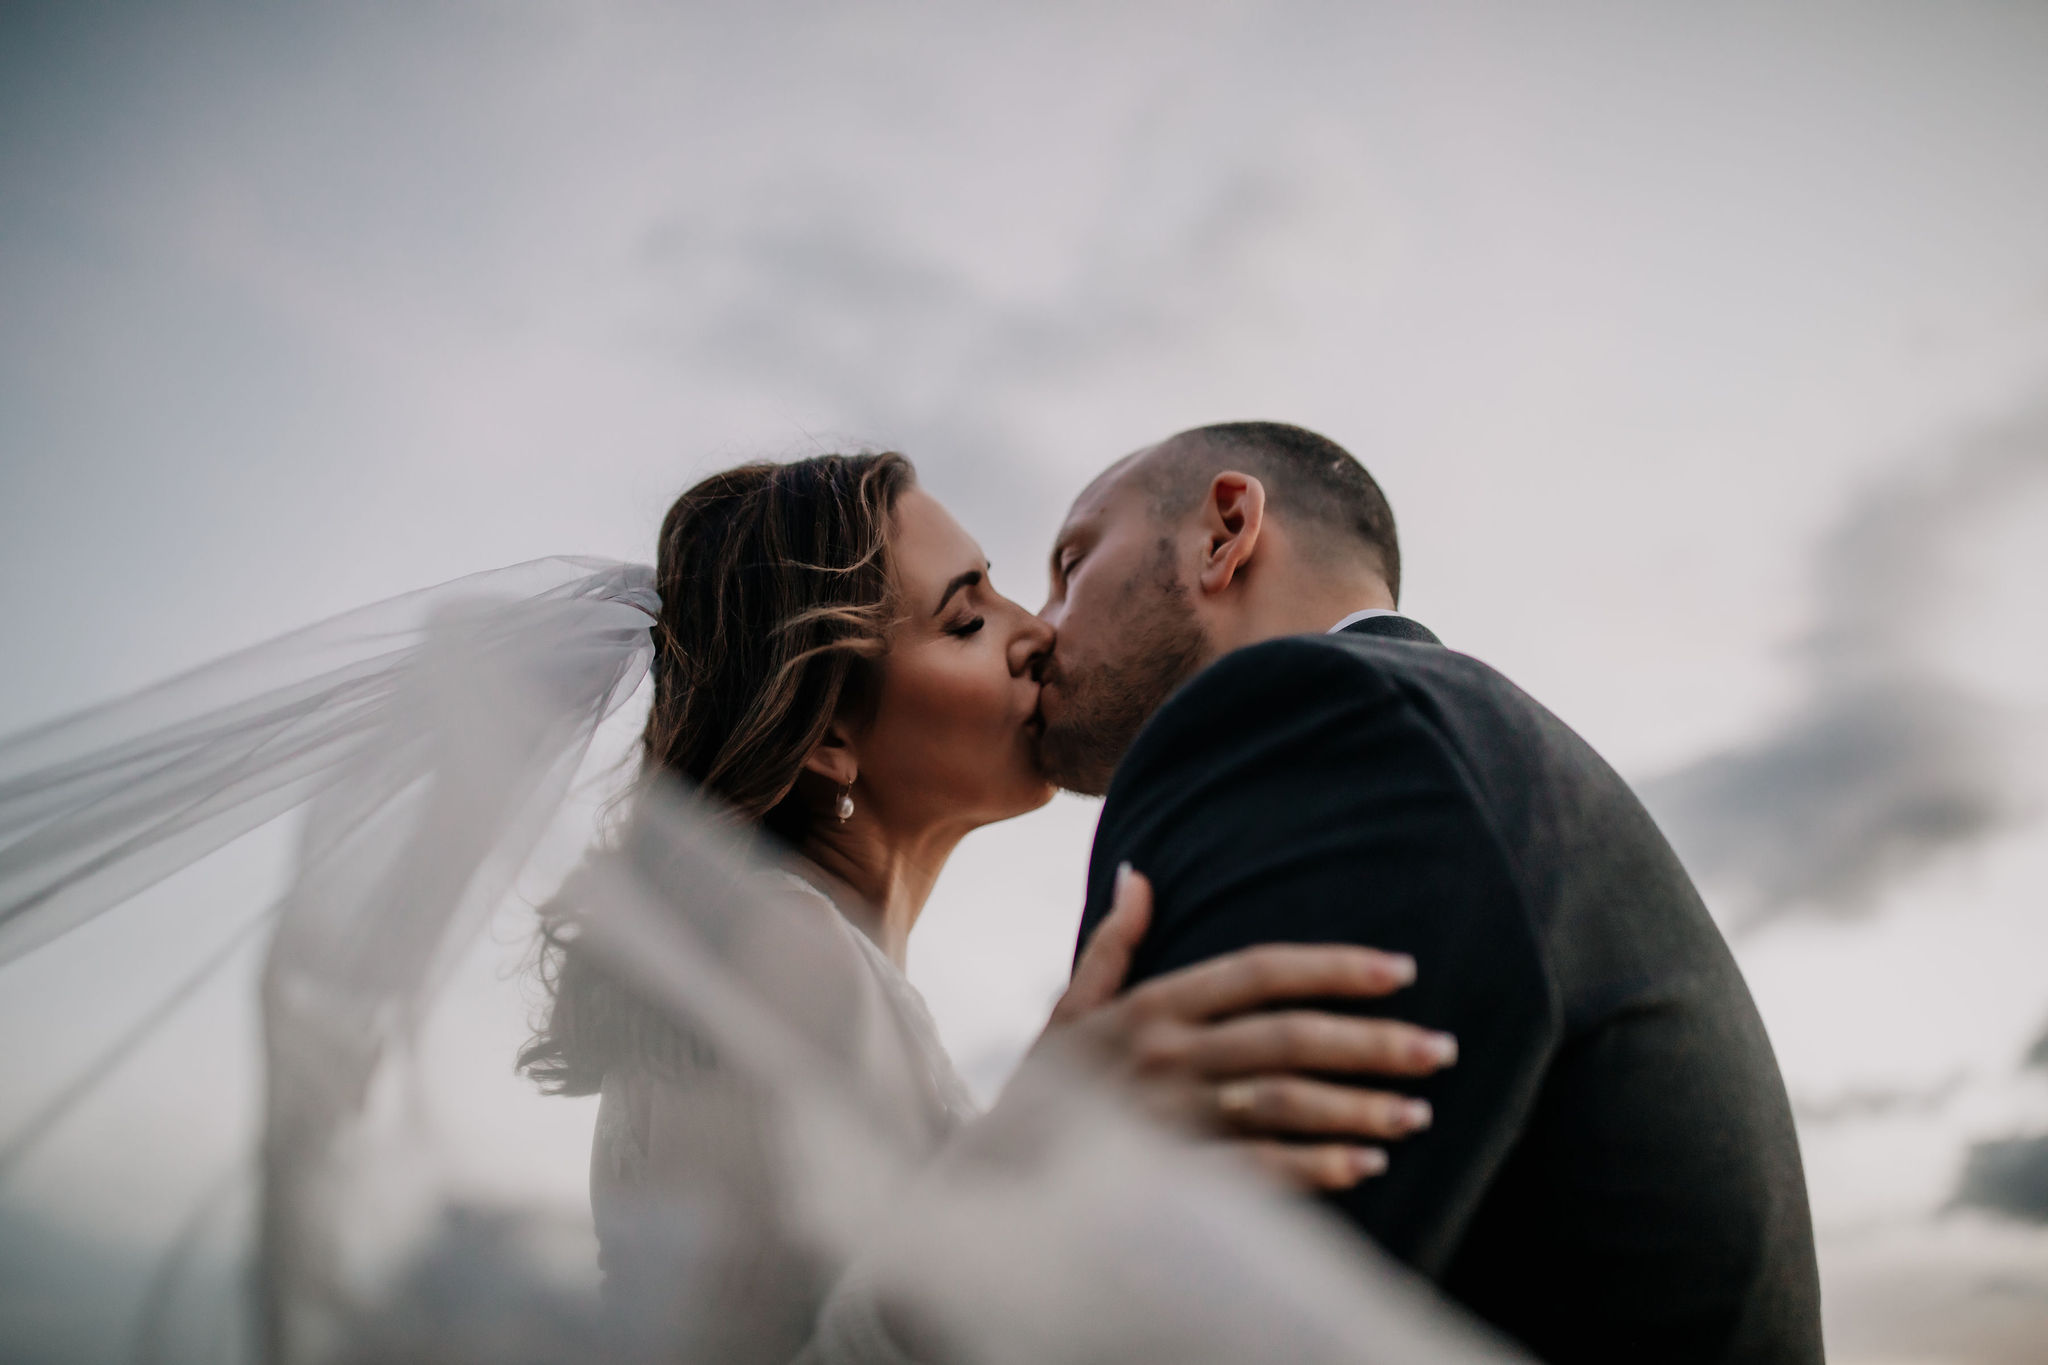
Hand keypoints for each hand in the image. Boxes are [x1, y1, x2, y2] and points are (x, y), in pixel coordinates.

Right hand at [1038, 863, 1457, 1191]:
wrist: (986, 1181)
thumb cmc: (1038, 1093)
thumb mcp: (1066, 1012)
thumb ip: (1111, 947)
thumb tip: (1139, 873)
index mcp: (1148, 1008)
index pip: (1255, 973)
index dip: (1330, 968)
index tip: (1399, 970)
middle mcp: (1162, 1056)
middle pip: (1285, 1040)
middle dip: (1370, 1043)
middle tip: (1441, 1049)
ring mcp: (1168, 1119)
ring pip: (1280, 1106)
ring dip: (1356, 1110)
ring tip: (1418, 1114)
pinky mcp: (1169, 1178)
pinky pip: (1254, 1171)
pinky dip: (1313, 1169)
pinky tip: (1366, 1167)